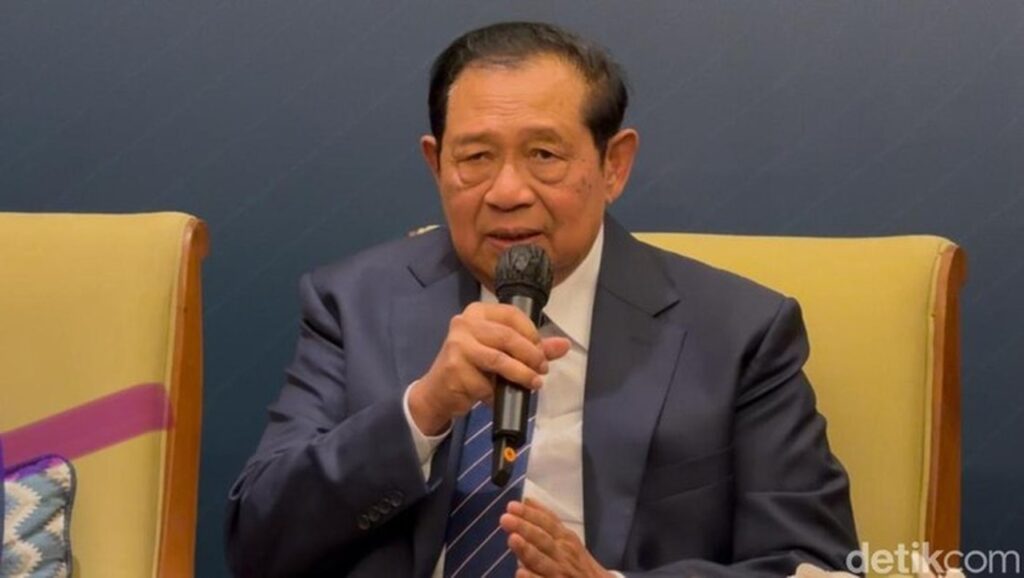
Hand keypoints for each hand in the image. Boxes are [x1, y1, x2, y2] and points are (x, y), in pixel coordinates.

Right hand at [409, 302, 570, 434]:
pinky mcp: (454, 369)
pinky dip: (497, 393)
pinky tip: (499, 397)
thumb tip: (564, 345)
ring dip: (522, 374)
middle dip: (531, 355)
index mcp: (477, 312)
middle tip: (542, 369)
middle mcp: (464, 323)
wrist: (437, 392)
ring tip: (534, 383)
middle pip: (508, 336)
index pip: (512, 314)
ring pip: (499, 359)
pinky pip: (486, 383)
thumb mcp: (501, 353)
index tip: (541, 350)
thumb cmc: (472, 368)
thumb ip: (531, 347)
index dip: (531, 332)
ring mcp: (457, 345)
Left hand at [500, 498, 611, 577]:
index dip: (530, 514)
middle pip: (543, 539)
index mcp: (565, 537)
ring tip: (512, 539)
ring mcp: (559, 572)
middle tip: (505, 518)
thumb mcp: (567, 537)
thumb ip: (547, 520)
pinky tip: (520, 572)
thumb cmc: (576, 560)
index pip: (547, 522)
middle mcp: (563, 553)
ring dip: (527, 550)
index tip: (511, 506)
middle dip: (525, 528)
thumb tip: (526, 499)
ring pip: (542, 561)